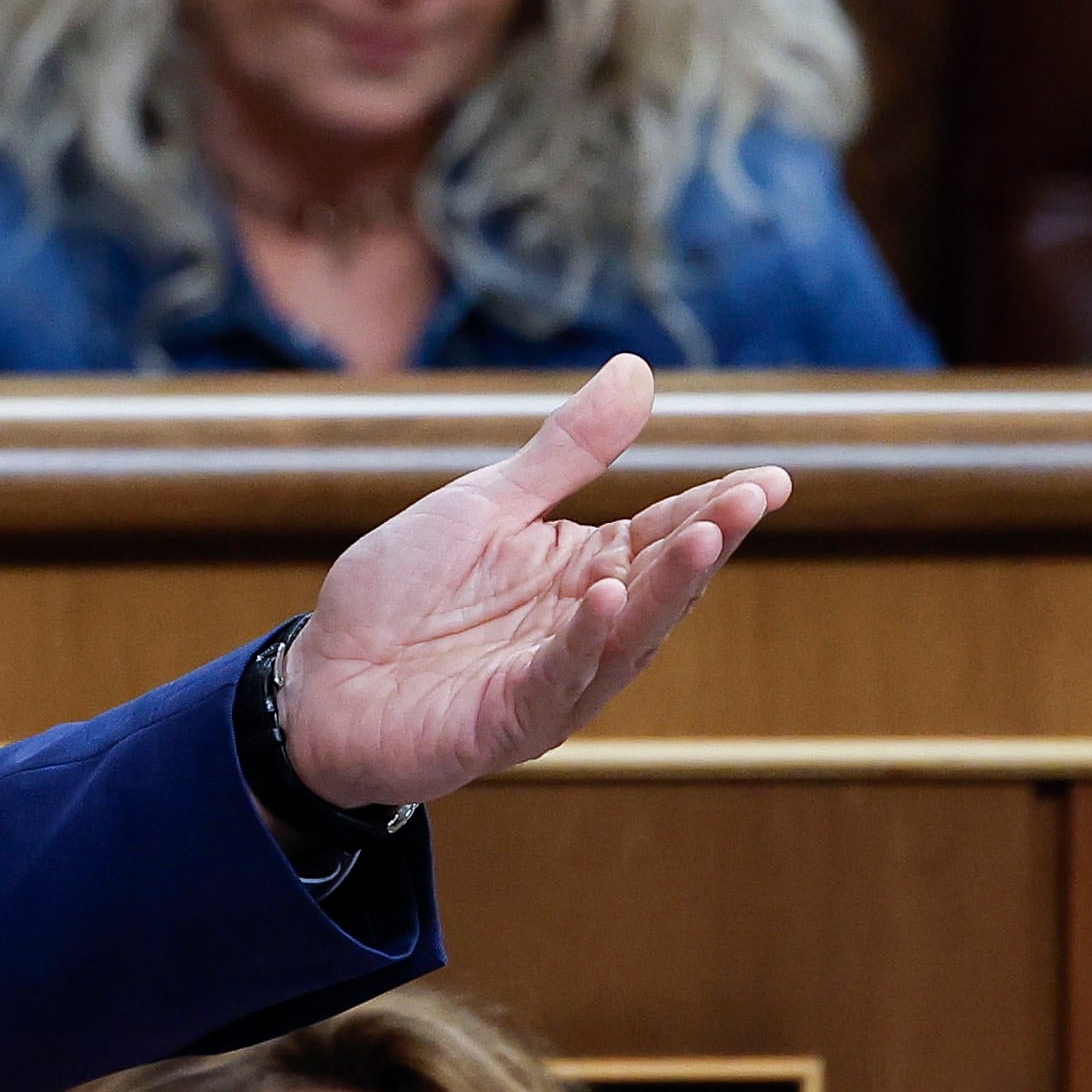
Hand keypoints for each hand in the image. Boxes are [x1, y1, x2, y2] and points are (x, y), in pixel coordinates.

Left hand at [278, 354, 787, 808]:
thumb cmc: (400, 598)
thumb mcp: (484, 504)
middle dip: (707, 542)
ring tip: (705, 535)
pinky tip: (605, 598)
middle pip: (658, 584)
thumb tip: (640, 370)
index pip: (663, 534)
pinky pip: (553, 681)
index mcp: (581, 573)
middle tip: (751, 498)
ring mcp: (550, 682)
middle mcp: (581, 630)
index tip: (773, 478)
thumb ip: (564, 452)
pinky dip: (583, 642)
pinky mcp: (505, 722)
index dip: (718, 507)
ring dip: (666, 590)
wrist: (318, 683)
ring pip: (624, 638)